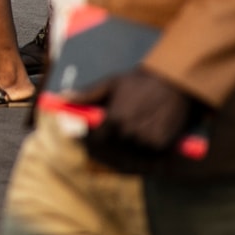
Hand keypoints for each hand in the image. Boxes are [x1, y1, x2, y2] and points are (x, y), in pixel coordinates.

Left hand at [80, 70, 194, 153]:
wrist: (172, 82)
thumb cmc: (138, 82)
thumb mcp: (110, 84)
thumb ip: (87, 94)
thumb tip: (63, 97)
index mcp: (114, 118)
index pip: (96, 140)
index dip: (90, 141)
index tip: (87, 139)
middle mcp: (129, 132)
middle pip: (113, 148)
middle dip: (108, 145)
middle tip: (112, 135)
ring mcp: (146, 140)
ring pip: (130, 153)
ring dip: (126, 148)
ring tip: (129, 133)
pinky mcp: (161, 145)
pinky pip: (147, 153)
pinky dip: (143, 149)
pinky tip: (142, 137)